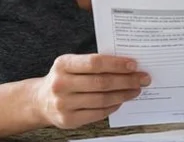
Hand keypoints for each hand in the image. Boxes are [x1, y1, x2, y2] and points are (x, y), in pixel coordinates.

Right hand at [33, 54, 149, 128]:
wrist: (40, 101)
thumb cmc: (64, 78)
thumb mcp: (72, 64)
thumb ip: (94, 63)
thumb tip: (127, 66)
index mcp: (63, 64)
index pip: (95, 63)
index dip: (116, 64)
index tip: (134, 65)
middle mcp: (61, 84)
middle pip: (101, 82)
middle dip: (127, 80)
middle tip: (143, 78)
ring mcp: (63, 104)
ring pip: (102, 99)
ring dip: (123, 94)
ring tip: (136, 90)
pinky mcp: (68, 120)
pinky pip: (98, 113)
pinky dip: (113, 107)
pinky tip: (121, 101)